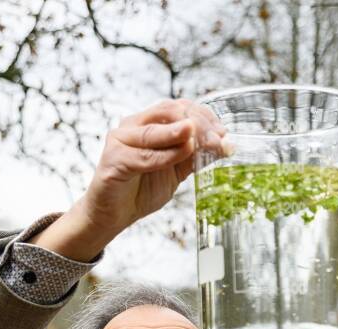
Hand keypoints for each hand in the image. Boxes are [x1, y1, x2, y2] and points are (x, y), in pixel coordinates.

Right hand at [79, 99, 229, 239]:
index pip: (178, 107)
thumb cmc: (142, 188)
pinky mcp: (113, 160)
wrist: (115, 213)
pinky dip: (166, 155)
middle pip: (168, 112)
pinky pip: (143, 156)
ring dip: (181, 135)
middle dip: (197, 124)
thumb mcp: (177, 171)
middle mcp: (133, 125)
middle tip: (218, 138)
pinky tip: (184, 154)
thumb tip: (225, 145)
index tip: (223, 132)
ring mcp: (120, 140)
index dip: (203, 115)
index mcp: (148, 123)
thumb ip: (195, 157)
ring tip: (203, 140)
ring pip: (154, 131)